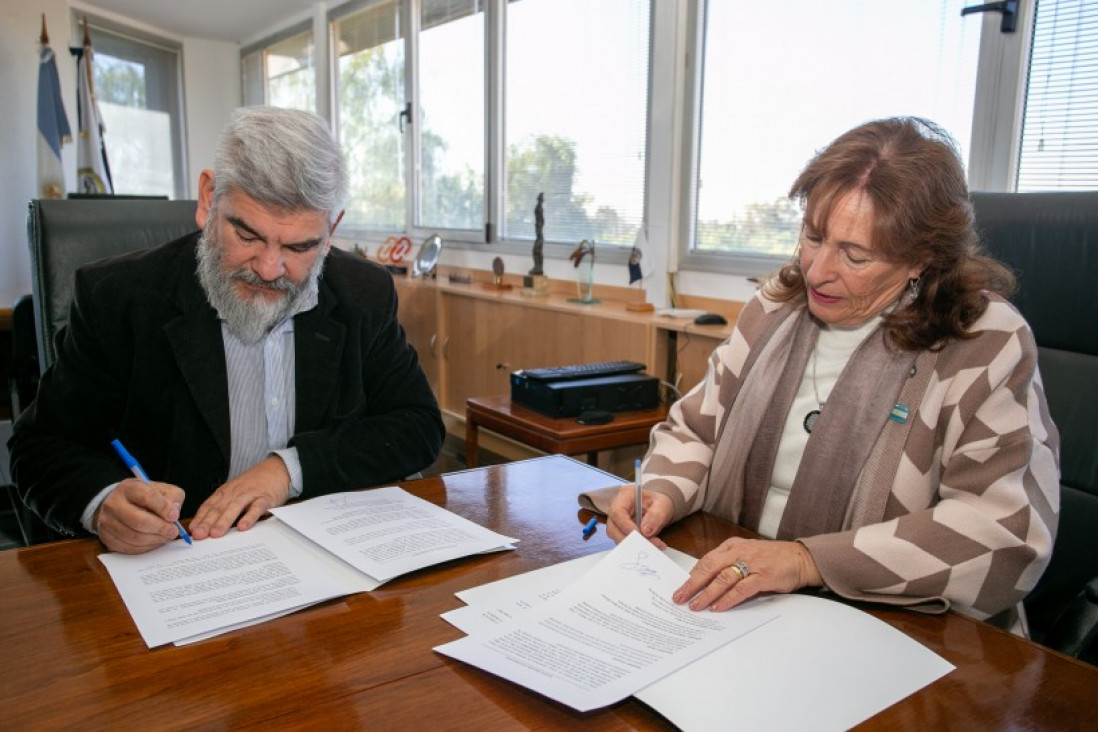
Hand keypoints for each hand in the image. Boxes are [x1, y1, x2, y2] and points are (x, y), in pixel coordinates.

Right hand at [95, 478, 185, 553]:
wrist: (119, 504)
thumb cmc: (145, 497)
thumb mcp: (162, 490)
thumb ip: (172, 498)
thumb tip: (174, 513)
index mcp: (129, 488)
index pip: (147, 497)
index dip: (163, 508)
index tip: (174, 517)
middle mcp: (114, 504)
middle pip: (139, 521)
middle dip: (160, 529)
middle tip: (173, 532)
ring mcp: (107, 522)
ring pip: (134, 537)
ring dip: (154, 540)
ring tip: (165, 537)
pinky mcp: (106, 538)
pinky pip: (128, 548)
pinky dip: (145, 548)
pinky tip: (154, 542)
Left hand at [189, 456, 291, 539]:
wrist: (277, 468)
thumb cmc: (255, 484)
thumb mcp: (236, 491)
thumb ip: (224, 505)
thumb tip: (208, 526)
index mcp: (226, 491)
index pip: (209, 505)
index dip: (200, 518)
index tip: (192, 530)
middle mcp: (235, 492)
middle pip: (219, 508)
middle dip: (207, 522)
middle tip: (199, 535)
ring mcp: (250, 494)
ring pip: (234, 507)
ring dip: (224, 521)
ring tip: (216, 534)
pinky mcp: (265, 498)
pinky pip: (256, 508)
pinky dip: (249, 517)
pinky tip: (243, 527)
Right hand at [605, 483, 673, 548]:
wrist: (659, 508)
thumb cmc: (658, 503)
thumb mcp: (662, 505)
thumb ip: (656, 515)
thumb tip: (646, 531)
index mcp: (625, 496)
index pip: (617, 512)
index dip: (625, 526)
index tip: (639, 534)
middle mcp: (616, 508)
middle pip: (613, 528)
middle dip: (630, 539)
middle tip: (648, 544)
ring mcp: (617, 522)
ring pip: (617, 537)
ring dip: (634, 544)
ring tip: (654, 544)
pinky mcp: (620, 532)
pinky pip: (624, 542)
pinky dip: (637, 546)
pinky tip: (651, 545)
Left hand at [672, 537, 821, 610]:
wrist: (800, 558)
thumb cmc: (772, 558)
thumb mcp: (746, 554)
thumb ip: (728, 563)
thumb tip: (706, 580)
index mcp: (732, 546)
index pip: (706, 560)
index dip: (692, 575)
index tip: (681, 586)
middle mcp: (739, 552)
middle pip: (709, 568)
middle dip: (692, 584)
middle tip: (679, 597)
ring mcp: (751, 563)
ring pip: (722, 579)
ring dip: (706, 594)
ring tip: (695, 606)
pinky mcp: (762, 576)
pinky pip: (740, 589)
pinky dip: (727, 599)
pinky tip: (718, 607)